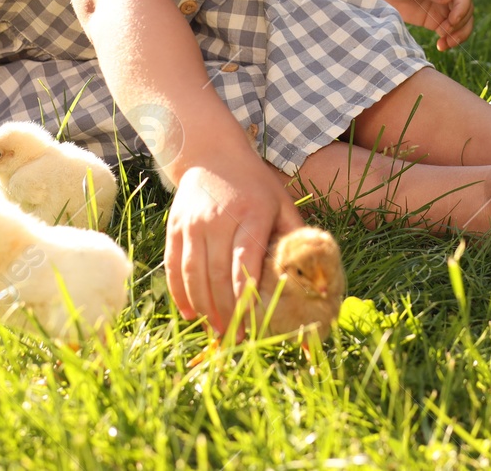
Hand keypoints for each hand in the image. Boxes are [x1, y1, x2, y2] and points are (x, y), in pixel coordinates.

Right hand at [164, 149, 303, 338]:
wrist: (212, 153)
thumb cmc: (254, 184)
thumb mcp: (281, 202)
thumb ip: (295, 235)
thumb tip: (316, 275)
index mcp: (251, 212)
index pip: (246, 259)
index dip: (247, 294)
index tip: (254, 321)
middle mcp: (219, 218)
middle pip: (219, 273)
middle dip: (227, 310)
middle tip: (236, 337)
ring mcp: (193, 222)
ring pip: (194, 273)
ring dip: (204, 307)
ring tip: (217, 330)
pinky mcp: (175, 227)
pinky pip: (174, 266)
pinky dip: (180, 293)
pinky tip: (190, 313)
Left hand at [366, 0, 474, 51]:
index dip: (462, 7)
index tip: (453, 20)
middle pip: (466, 9)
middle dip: (461, 23)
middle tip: (447, 33)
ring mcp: (442, 6)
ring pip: (461, 22)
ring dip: (458, 34)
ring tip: (447, 44)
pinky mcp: (433, 19)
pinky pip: (447, 31)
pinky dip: (448, 40)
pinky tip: (441, 46)